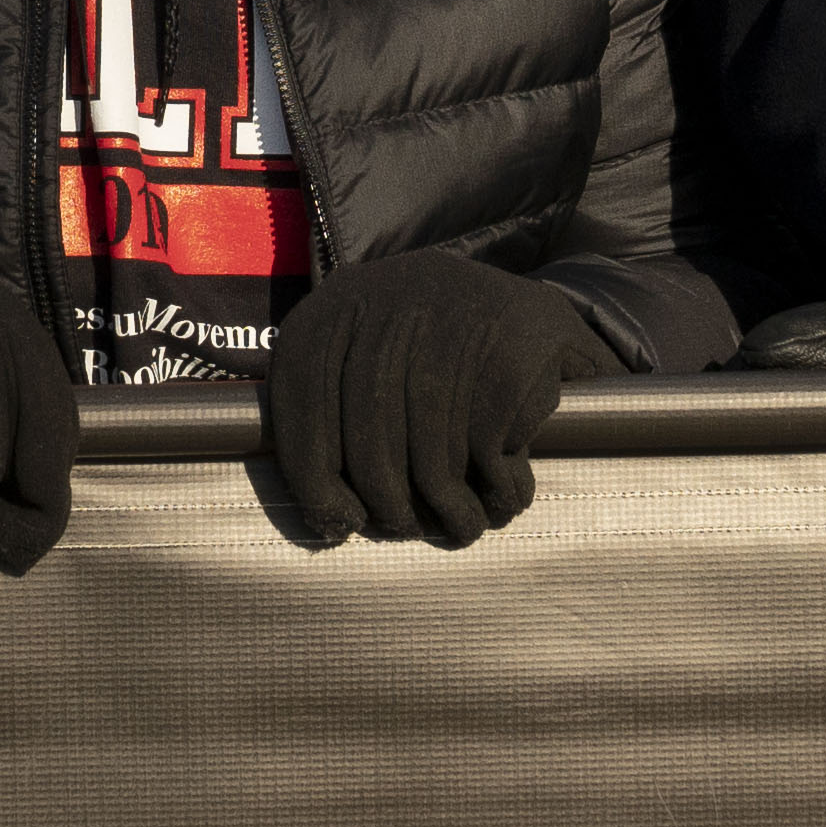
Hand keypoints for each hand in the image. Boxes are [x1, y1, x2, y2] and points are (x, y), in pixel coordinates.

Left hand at [260, 255, 573, 549]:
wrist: (523, 303)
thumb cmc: (430, 353)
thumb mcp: (365, 360)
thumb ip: (331, 421)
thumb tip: (330, 522)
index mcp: (340, 301)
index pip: (302, 399)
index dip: (315, 476)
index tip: (341, 522)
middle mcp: (393, 298)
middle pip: (369, 436)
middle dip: (388, 503)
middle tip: (408, 528)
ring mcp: (458, 322)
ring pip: (432, 456)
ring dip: (449, 511)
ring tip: (462, 524)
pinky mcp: (513, 352)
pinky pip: (488, 452)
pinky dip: (498, 489)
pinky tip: (504, 492)